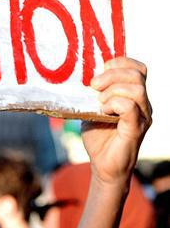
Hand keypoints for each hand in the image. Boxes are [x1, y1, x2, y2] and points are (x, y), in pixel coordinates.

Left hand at [84, 58, 151, 188]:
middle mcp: (143, 104)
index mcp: (134, 96)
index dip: (120, 62)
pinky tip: (103, 111)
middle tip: (94, 86)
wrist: (103, 165)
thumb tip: (84, 77)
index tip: (100, 69)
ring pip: (136, 88)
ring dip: (112, 90)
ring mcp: (142, 116)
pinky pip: (130, 107)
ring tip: (99, 102)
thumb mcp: (92, 109)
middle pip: (137, 74)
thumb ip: (94, 93)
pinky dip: (114, 104)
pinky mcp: (136, 128)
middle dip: (112, 74)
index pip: (138, 68)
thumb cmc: (99, 138)